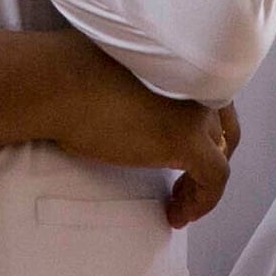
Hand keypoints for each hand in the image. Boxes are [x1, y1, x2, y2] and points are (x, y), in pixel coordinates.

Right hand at [0, 29, 240, 225]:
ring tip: (176, 205)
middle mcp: (197, 79)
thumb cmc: (66, 74)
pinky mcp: (187, 140)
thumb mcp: (118, 74)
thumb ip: (144, 85)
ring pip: (219, 154)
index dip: (202, 129)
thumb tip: (143, 109)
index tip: (177, 155)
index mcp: (181, 60)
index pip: (210, 98)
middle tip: (181, 183)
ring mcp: (196, 109)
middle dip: (207, 157)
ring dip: (200, 183)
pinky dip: (203, 201)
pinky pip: (214, 179)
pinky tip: (179, 215)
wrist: (54, 84)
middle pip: (221, 127)